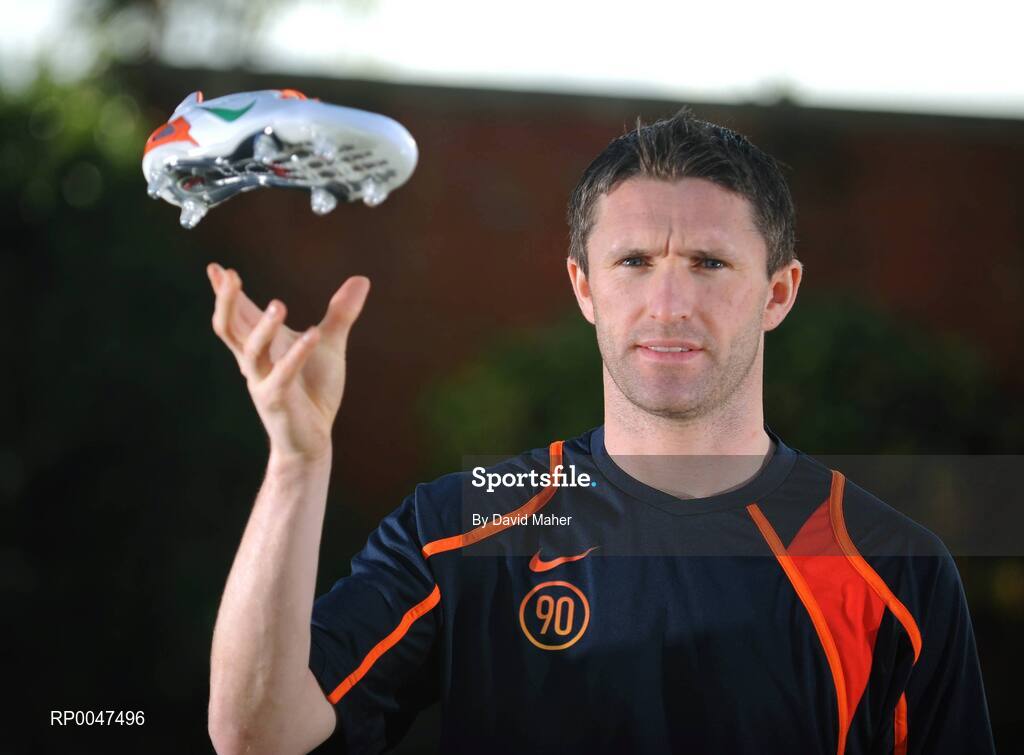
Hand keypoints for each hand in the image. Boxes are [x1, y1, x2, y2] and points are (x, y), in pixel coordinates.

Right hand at [207, 263, 369, 463]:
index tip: (215, 266)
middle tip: (227, 274)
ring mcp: (262, 382)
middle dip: (226, 301)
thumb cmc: (314, 392)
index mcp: (261, 347)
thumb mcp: (329, 345)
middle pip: (229, 328)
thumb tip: (361, 280)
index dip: (225, 293)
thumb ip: (340, 313)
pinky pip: (282, 376)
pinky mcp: (277, 401)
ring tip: (278, 304)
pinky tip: (314, 334)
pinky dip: (297, 354)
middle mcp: (255, 362)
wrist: (312, 440)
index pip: (238, 315)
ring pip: (252, 351)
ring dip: (263, 327)